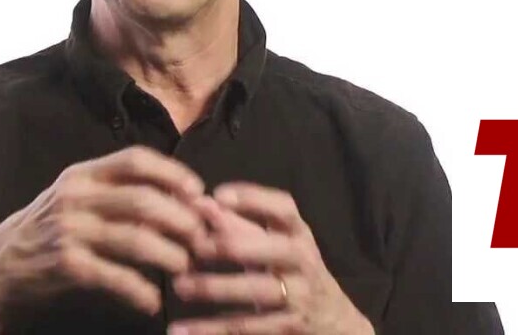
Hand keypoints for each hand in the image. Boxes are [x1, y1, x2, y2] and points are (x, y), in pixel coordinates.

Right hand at [0, 146, 208, 332]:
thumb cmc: (43, 237)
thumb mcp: (72, 202)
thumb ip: (114, 196)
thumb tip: (177, 199)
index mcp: (80, 174)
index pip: (135, 159)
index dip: (173, 173)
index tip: (199, 192)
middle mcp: (74, 197)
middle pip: (146, 200)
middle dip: (184, 221)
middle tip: (203, 240)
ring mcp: (68, 231)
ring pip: (138, 239)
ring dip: (172, 257)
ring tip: (187, 270)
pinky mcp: (64, 267)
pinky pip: (117, 277)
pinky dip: (142, 291)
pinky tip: (153, 301)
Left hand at [168, 183, 374, 334]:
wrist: (336, 324)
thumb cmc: (295, 274)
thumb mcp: (277, 247)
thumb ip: (240, 225)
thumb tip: (202, 202)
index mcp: (299, 235)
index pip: (284, 209)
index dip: (254, 198)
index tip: (219, 195)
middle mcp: (303, 262)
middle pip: (272, 249)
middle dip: (232, 245)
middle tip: (195, 246)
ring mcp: (298, 297)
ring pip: (257, 291)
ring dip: (216, 288)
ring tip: (181, 286)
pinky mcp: (287, 328)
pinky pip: (247, 327)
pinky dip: (213, 330)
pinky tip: (183, 329)